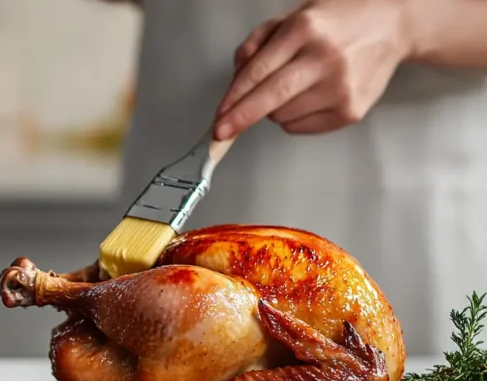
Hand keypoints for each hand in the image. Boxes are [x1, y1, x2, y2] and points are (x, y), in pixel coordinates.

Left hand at [213, 0, 414, 138]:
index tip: (219, 115)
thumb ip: (258, 43)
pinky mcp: (351, 110)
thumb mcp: (293, 17)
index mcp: (305, 30)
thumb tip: (236, 78)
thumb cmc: (337, 21)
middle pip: (271, 98)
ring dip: (273, 110)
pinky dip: (293, 119)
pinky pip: (302, 127)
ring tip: (293, 87)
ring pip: (282, 116)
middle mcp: (325, 58)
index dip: (234, 98)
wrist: (392, 25)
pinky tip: (308, 98)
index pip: (259, 71)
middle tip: (221, 132)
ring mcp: (341, 87)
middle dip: (241, 118)